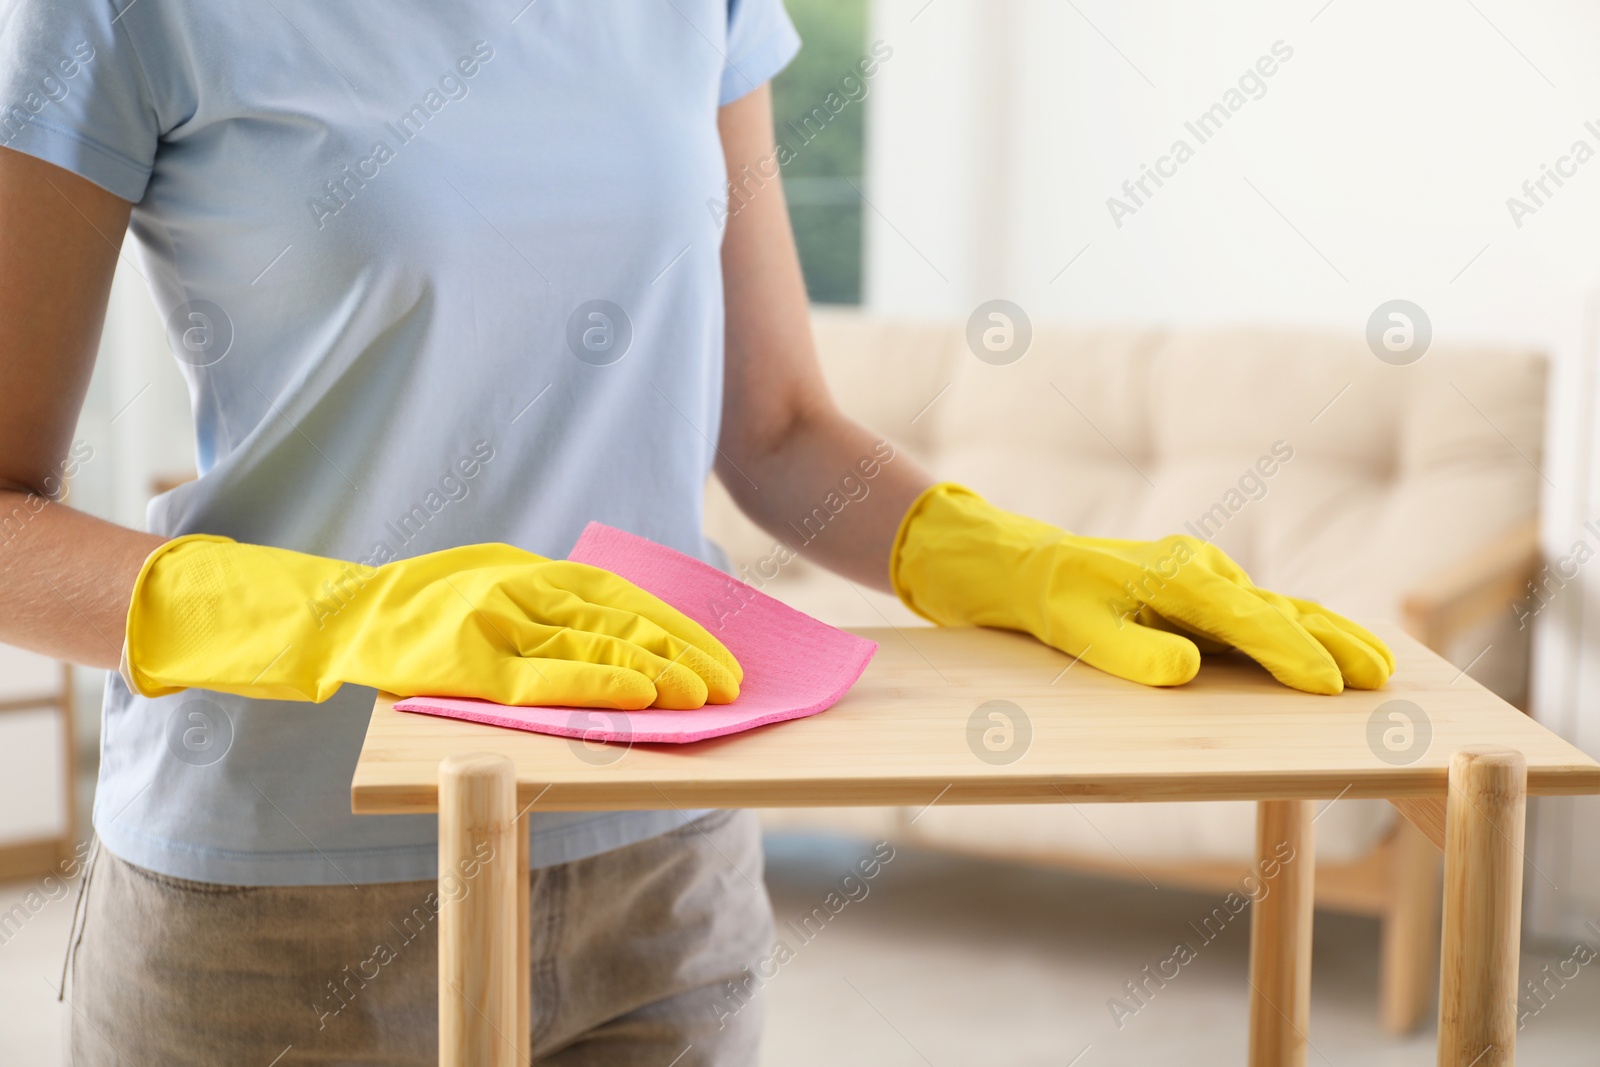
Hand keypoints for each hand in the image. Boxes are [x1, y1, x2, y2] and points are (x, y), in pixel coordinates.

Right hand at [123, 536, 740, 708]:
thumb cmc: (416, 611)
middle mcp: (519, 588)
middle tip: (729, 684)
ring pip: (591, 645)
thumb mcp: (488, 588)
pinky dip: (593, 685)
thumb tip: (615, 633)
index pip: (621, 598)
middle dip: (679, 652)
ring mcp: (492, 620)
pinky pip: (541, 677)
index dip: (674, 626)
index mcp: (528, 572)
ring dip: (652, 671)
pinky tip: (636, 700)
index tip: (718, 653)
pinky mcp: (465, 660)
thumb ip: (543, 607)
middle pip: (619, 619)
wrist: (332, 616)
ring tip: (699, 696)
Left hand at [890, 484, 1392, 694]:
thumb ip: (1131, 653)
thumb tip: (1189, 670)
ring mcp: (1205, 580)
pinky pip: (1260, 614)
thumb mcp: (1076, 631)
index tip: (1327, 684)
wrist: (1020, 566)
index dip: (1290, 654)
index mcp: (1176, 576)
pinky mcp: (1201, 595)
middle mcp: (1201, 570)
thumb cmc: (1048, 599)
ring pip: (1280, 609)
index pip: (1247, 619)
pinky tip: (1326, 653)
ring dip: (1328, 637)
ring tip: (1375, 668)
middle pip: (1282, 609)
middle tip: (1380, 678)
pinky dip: (1299, 632)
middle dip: (1334, 643)